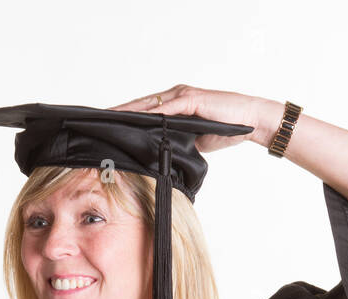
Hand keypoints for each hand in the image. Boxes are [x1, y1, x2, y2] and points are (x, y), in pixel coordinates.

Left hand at [107, 85, 278, 152]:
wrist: (249, 121)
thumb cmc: (224, 129)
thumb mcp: (193, 139)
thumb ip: (175, 141)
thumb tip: (159, 153)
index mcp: (174, 104)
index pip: (144, 110)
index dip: (124, 116)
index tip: (106, 123)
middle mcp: (175, 96)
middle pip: (141, 104)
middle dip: (120, 111)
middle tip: (98, 119)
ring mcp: (183, 96)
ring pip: (150, 103)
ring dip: (130, 110)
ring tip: (111, 117)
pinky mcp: (192, 99)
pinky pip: (169, 106)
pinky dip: (153, 112)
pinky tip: (138, 117)